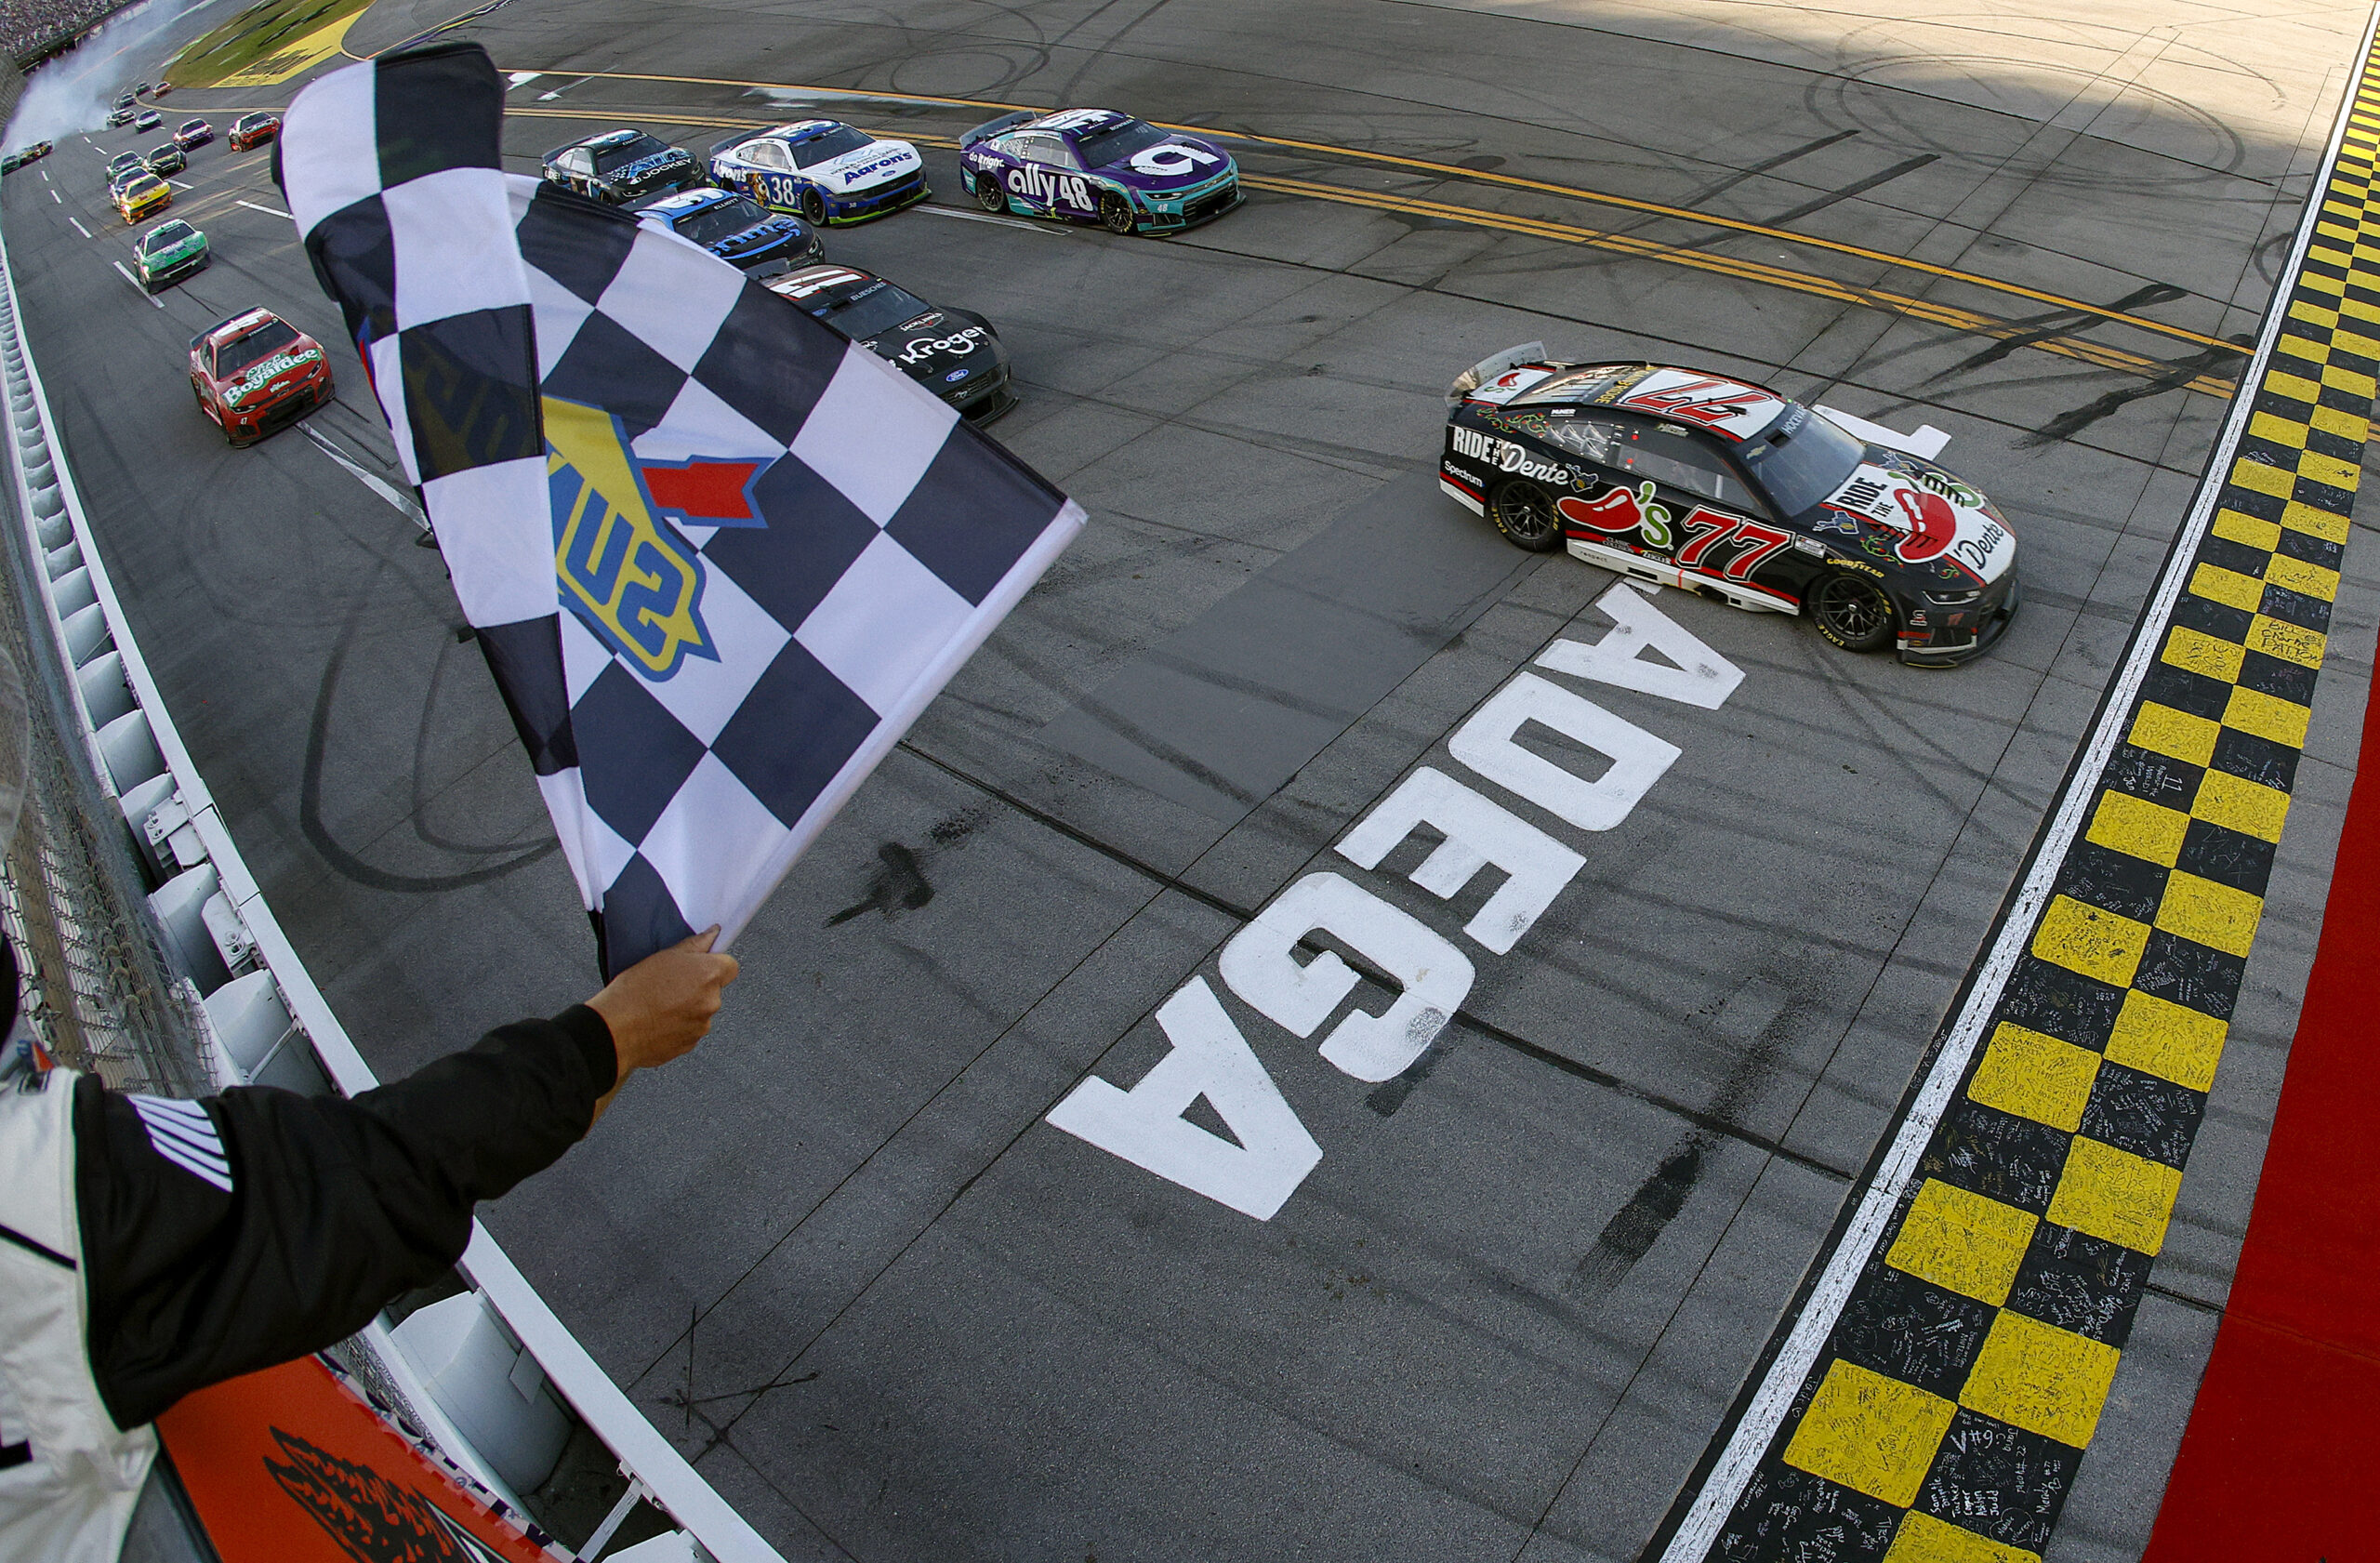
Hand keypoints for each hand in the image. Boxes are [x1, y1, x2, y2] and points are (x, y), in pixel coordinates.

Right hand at [585, 928, 739, 1122]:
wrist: (617, 1029)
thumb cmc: (635, 991)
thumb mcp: (664, 956)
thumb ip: (695, 945)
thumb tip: (712, 935)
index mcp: (709, 975)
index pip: (730, 966)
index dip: (715, 964)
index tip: (701, 965)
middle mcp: (711, 1002)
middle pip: (714, 990)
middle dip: (698, 987)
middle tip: (671, 984)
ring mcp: (702, 1026)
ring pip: (701, 1011)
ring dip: (687, 1008)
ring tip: (660, 1004)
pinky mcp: (690, 1044)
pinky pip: (689, 1030)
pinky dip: (678, 1026)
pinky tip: (657, 1020)